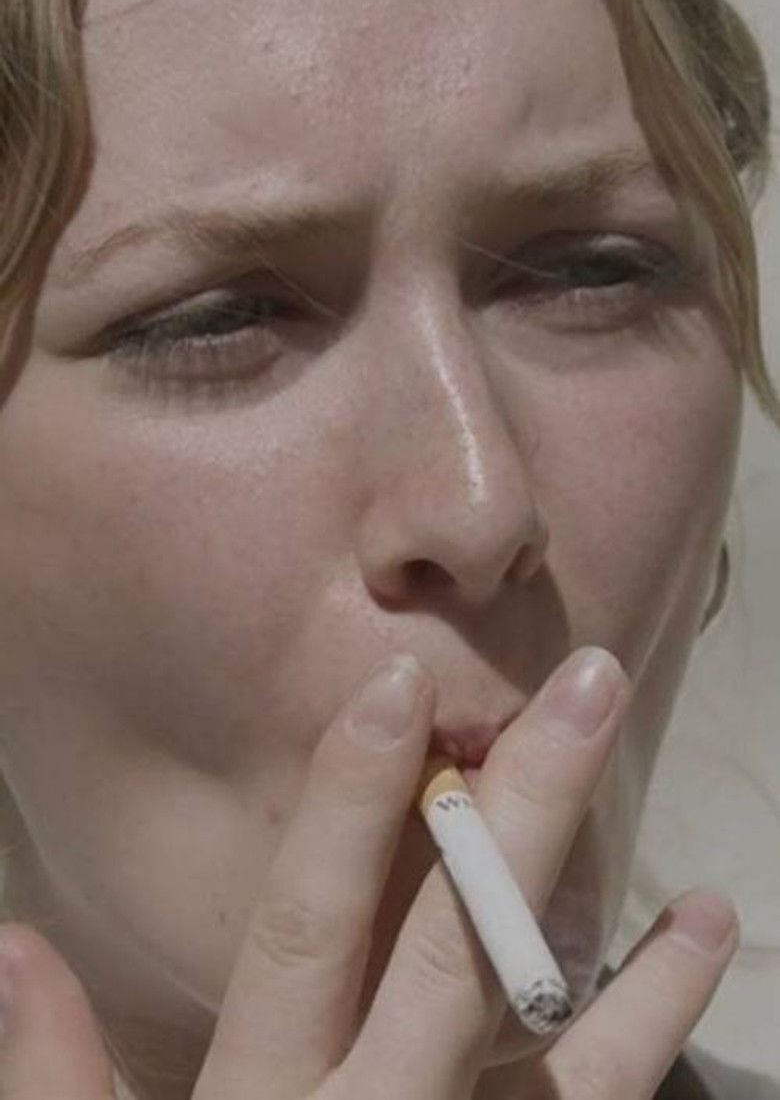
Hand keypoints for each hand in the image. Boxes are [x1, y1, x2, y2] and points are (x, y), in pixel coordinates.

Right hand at [0, 649, 737, 1098]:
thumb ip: (52, 1080)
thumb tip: (10, 943)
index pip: (309, 929)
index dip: (347, 805)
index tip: (399, 684)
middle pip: (459, 952)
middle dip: (525, 811)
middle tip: (594, 689)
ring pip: (566, 1058)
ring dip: (642, 964)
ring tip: (711, 883)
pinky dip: (646, 1043)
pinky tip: (696, 960)